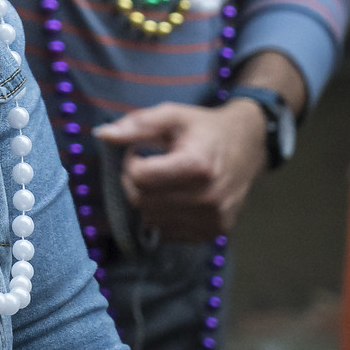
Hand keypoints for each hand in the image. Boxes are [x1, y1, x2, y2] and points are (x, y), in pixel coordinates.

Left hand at [94, 98, 268, 239]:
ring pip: (152, 219)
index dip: (131, 162)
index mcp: (198, 166)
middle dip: (135, 182)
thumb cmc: (205, 129)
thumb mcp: (173, 116)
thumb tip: (101, 135)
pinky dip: (162, 216)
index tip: (140, 152)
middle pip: (143, 201)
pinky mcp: (214, 232)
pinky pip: (168, 233)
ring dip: (147, 200)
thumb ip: (136, 125)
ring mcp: (213, 219)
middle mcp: (208, 198)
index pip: (139, 178)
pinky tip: (174, 197)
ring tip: (163, 180)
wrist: (249, 146)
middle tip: (148, 166)